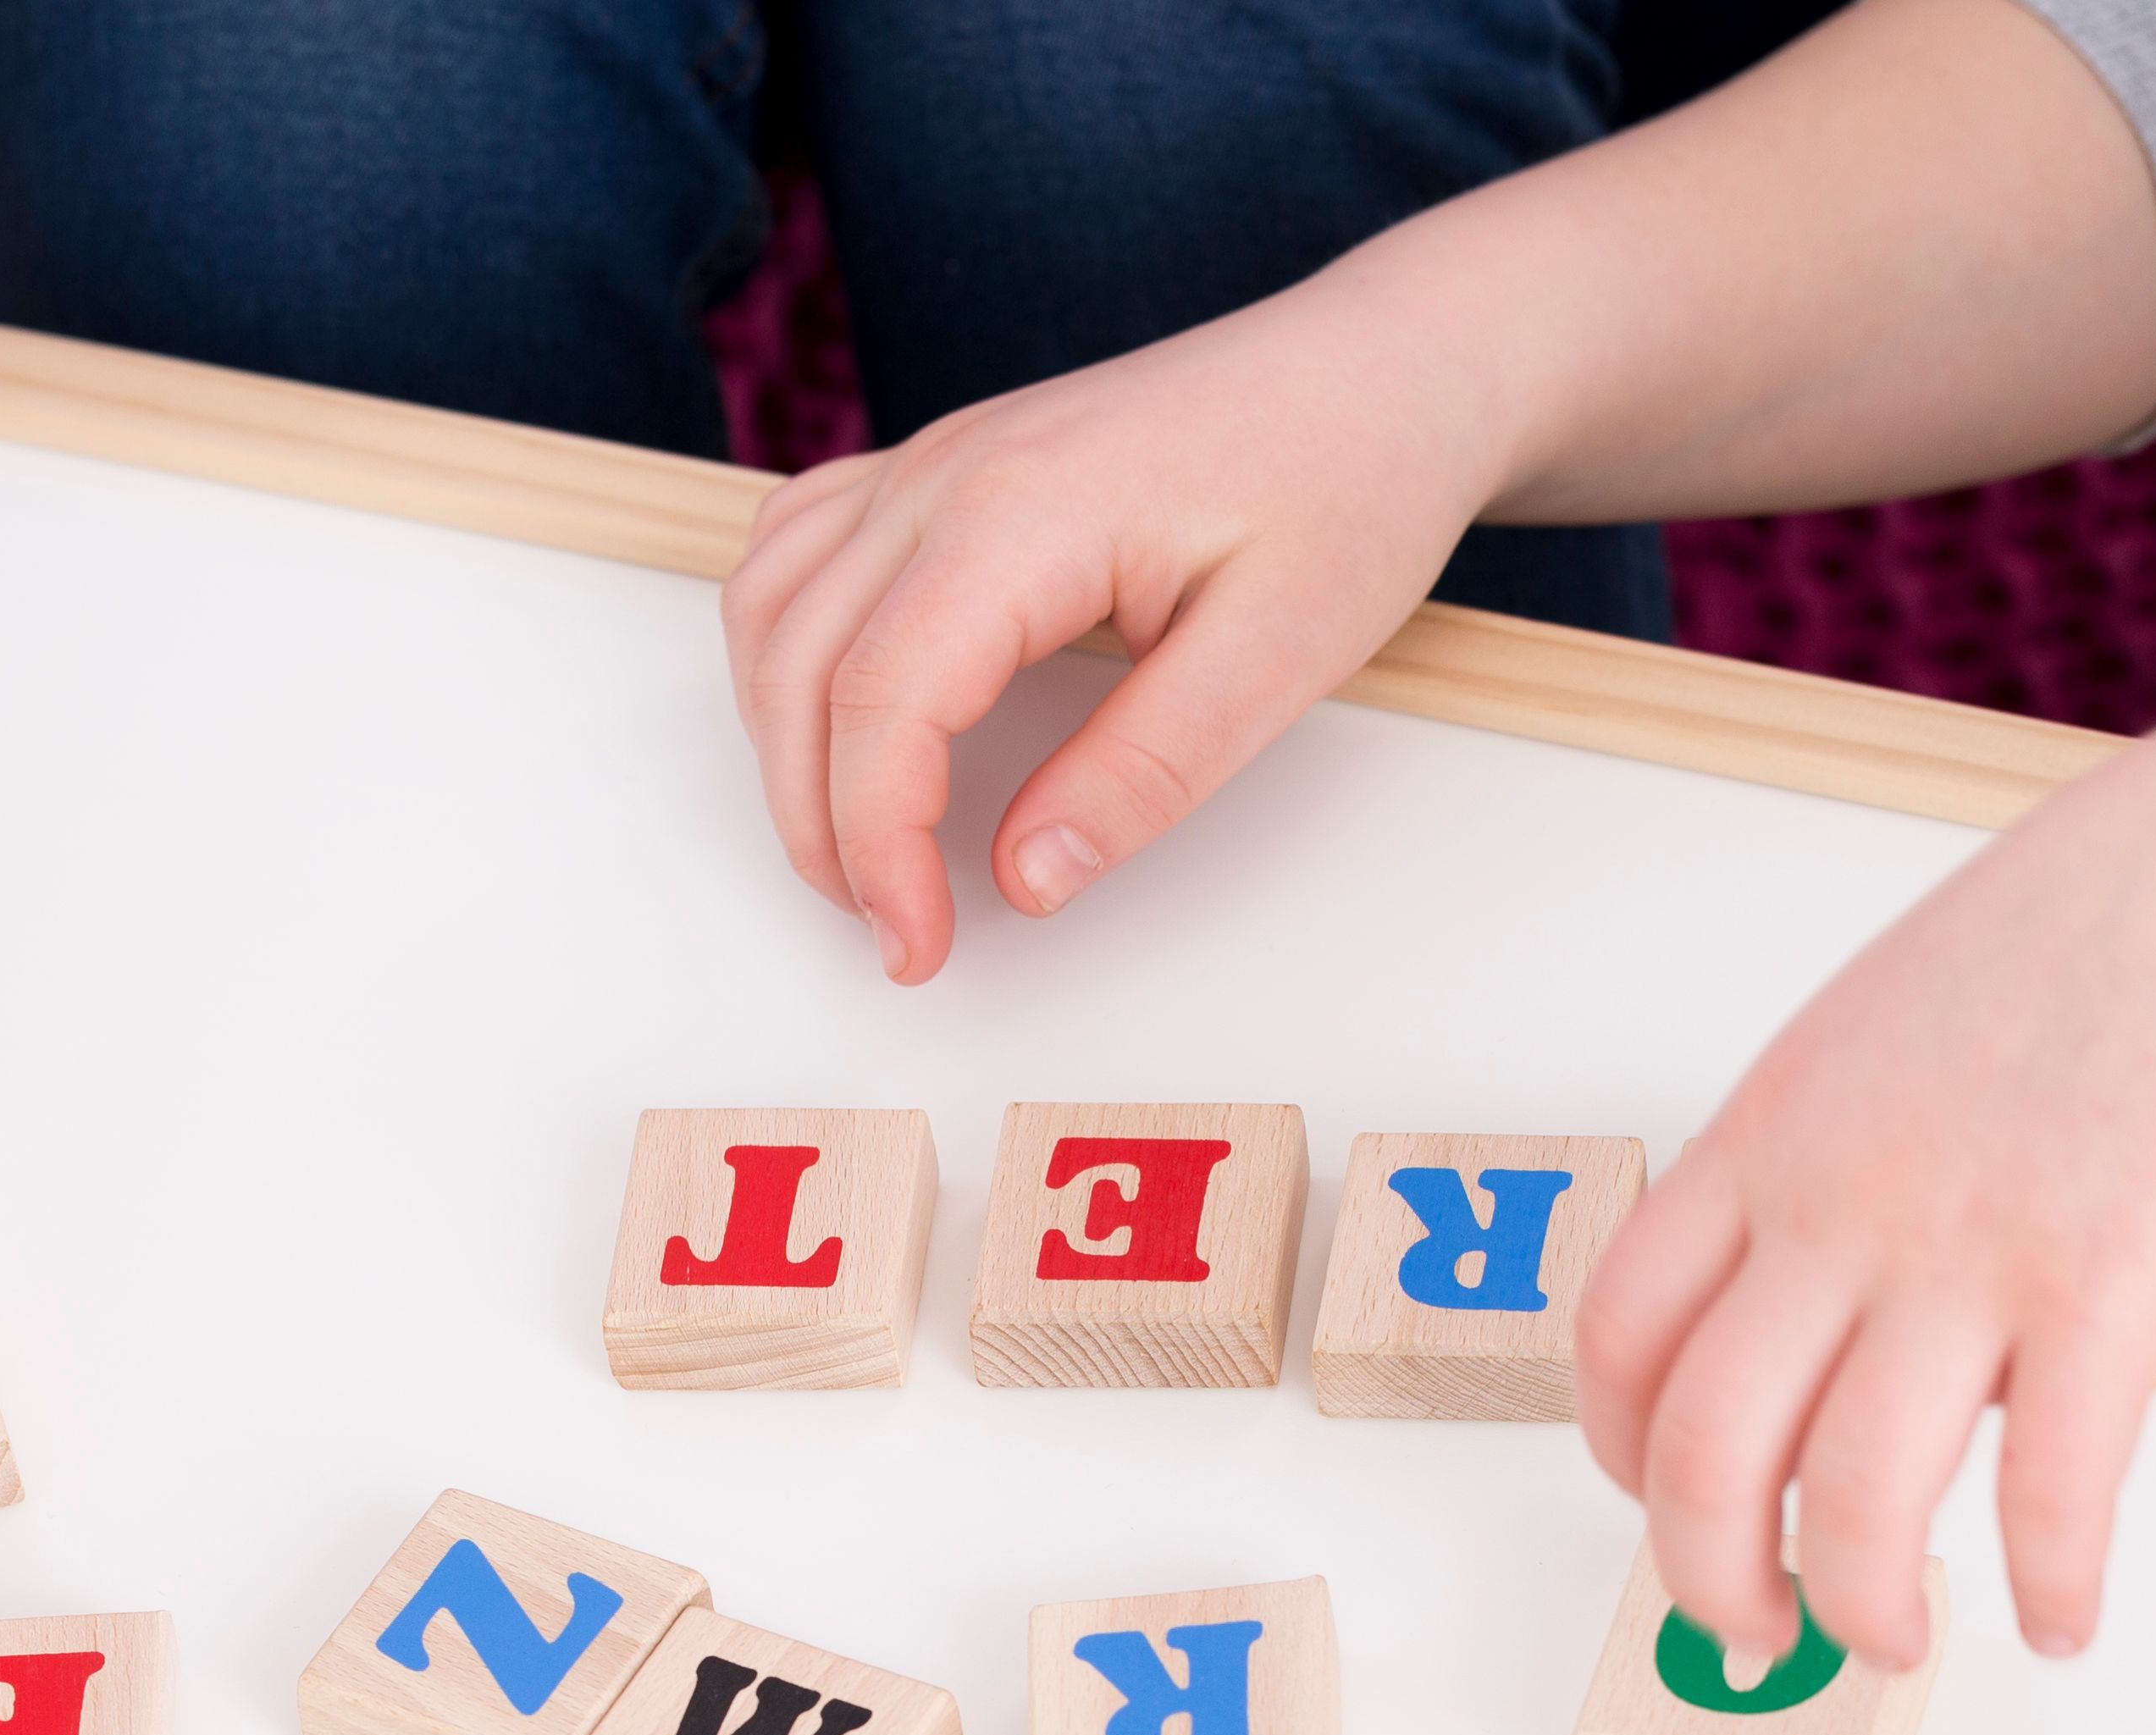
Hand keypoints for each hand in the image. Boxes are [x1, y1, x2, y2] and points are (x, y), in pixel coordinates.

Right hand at [721, 266, 1514, 985]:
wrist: (1383, 369)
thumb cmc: (1349, 483)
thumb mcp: (1279, 656)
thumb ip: (1141, 773)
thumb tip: (1024, 880)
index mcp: (1024, 512)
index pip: (883, 702)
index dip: (876, 848)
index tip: (919, 944)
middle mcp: (949, 471)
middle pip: (799, 667)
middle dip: (819, 825)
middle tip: (894, 929)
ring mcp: (935, 457)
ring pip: (772, 609)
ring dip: (785, 744)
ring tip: (861, 850)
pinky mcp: (944, 465)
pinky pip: (799, 549)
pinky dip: (787, 650)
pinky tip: (838, 718)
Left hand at [1574, 692, 2155, 1670]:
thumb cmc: (2123, 923)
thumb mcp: (1905, 1017)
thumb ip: (1849, 1155)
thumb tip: (1866, 1302)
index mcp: (1775, 1129)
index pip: (1623, 1329)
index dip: (1623, 1449)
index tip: (1665, 1504)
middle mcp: (1844, 1202)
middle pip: (1699, 1448)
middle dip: (1708, 1574)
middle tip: (1755, 1629)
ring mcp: (1971, 1253)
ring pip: (1850, 1500)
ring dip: (1862, 1606)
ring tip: (1895, 1639)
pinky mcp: (2112, 1297)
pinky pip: (2050, 1501)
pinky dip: (2048, 1589)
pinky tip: (2065, 1616)